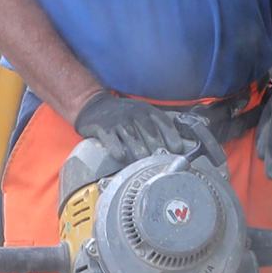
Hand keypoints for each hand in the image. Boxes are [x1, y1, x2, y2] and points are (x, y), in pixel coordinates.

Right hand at [72, 87, 205, 162]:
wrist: (95, 106)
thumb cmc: (124, 116)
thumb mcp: (142, 114)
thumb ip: (156, 128)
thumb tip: (175, 150)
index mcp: (147, 111)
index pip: (164, 123)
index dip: (172, 137)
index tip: (177, 151)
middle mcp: (135, 113)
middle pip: (150, 133)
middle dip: (157, 150)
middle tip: (161, 165)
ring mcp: (119, 120)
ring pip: (132, 137)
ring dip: (139, 152)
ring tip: (144, 166)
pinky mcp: (103, 127)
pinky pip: (111, 139)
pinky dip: (116, 148)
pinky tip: (121, 157)